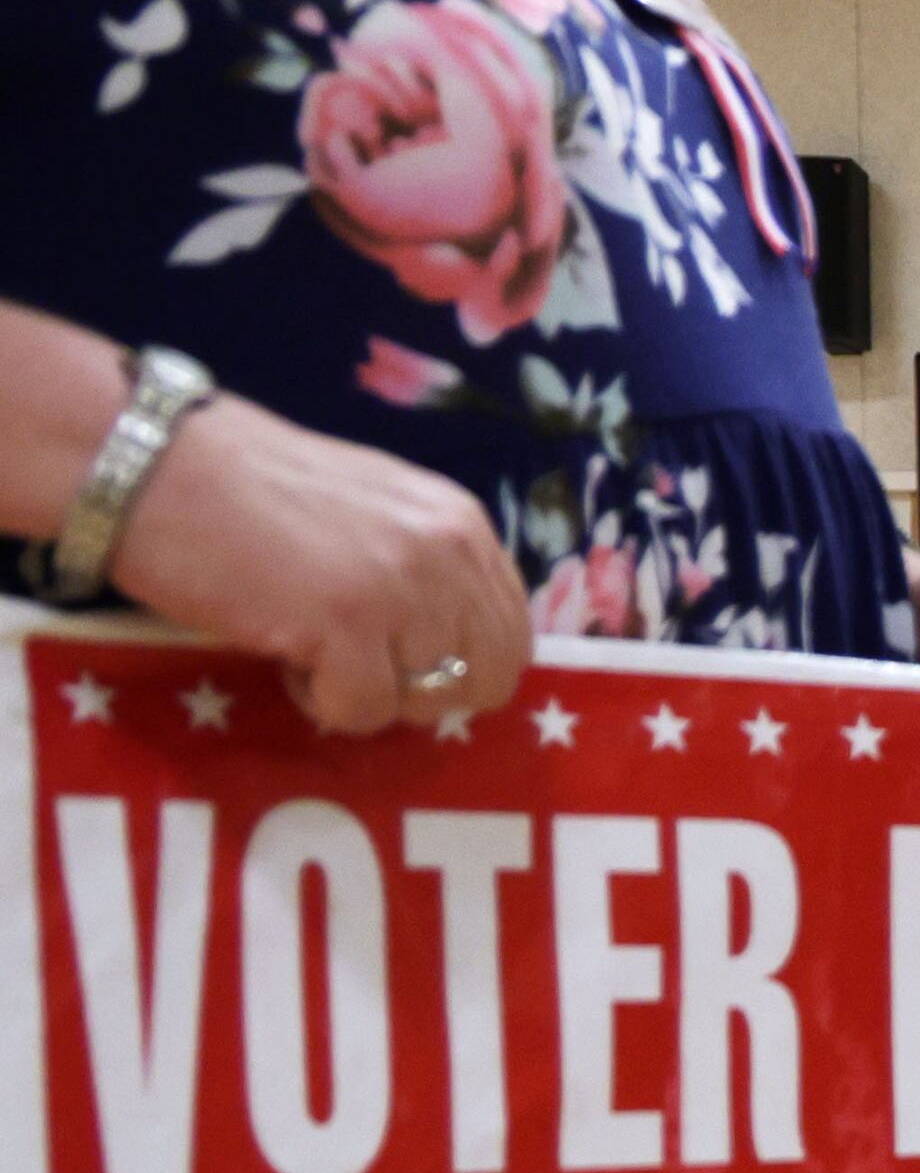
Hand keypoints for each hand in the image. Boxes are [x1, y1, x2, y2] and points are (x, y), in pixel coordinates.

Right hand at [103, 397, 529, 736]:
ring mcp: (401, 588)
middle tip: (358, 667)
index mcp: (461, 523)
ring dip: (367, 693)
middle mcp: (447, 553)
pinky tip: (285, 653)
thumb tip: (453, 647)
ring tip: (311, 648)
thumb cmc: (248, 485)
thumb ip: (426, 567)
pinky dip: (321, 701)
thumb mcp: (375, 510)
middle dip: (425, 692)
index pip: (513, 634)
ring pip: (427, 701)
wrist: (153, 462)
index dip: (461, 666)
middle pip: (487, 679)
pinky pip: (364, 710)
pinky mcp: (346, 624)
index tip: (400, 658)